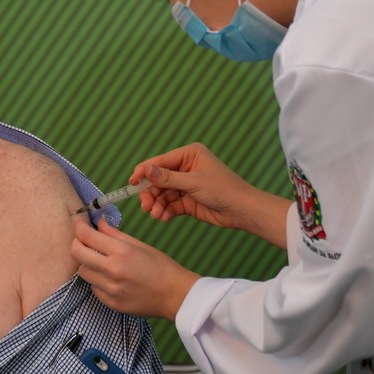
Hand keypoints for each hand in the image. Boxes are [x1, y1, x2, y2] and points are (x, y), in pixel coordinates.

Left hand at [71, 217, 199, 320]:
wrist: (174, 295)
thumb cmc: (160, 266)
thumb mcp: (139, 245)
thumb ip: (114, 234)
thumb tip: (98, 223)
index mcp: (121, 252)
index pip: (87, 236)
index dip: (79, 226)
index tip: (78, 222)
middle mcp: (112, 270)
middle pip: (77, 253)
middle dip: (76, 243)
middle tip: (83, 240)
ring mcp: (110, 289)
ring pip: (83, 272)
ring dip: (87, 263)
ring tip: (100, 260)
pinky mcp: (110, 303)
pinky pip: (93, 287)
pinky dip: (97, 279)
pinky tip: (110, 277)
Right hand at [131, 142, 253, 229]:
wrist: (242, 211)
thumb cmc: (223, 190)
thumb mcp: (193, 182)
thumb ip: (167, 178)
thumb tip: (146, 170)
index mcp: (189, 155)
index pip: (159, 161)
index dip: (144, 172)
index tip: (131, 183)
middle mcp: (186, 168)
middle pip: (158, 180)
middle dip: (151, 193)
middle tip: (145, 206)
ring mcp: (186, 185)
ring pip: (163, 194)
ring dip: (157, 205)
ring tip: (156, 215)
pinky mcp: (188, 200)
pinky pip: (171, 204)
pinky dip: (165, 211)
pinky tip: (164, 217)